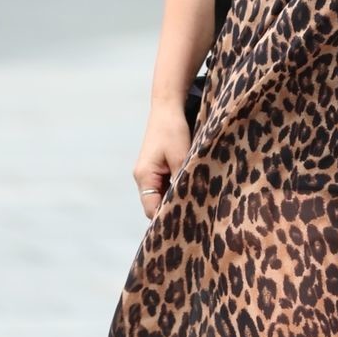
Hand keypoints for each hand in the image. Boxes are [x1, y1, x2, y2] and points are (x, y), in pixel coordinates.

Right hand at [133, 104, 191, 219]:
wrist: (168, 109)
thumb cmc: (173, 130)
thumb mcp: (181, 157)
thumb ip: (182, 181)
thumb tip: (187, 204)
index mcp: (144, 177)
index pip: (152, 209)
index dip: (166, 219)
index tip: (186, 228)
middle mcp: (143, 178)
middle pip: (155, 205)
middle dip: (171, 213)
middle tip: (193, 222)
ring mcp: (149, 174)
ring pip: (160, 197)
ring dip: (175, 201)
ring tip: (194, 210)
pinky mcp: (157, 169)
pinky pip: (165, 188)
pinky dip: (176, 192)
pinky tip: (190, 194)